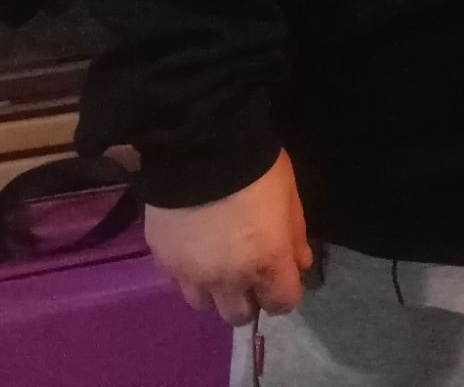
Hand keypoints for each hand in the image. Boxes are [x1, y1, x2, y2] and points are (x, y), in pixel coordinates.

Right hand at [145, 148, 312, 325]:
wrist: (200, 146)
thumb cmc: (256, 167)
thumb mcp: (289, 195)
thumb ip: (295, 235)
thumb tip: (299, 262)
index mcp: (267, 262)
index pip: (282, 304)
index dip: (284, 291)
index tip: (280, 275)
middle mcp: (229, 278)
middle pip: (239, 315)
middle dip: (248, 297)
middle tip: (248, 271)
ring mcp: (192, 274)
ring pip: (204, 305)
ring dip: (214, 290)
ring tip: (216, 261)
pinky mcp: (164, 261)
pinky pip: (178, 280)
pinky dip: (188, 270)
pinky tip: (192, 244)